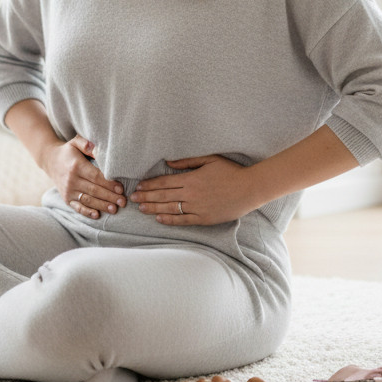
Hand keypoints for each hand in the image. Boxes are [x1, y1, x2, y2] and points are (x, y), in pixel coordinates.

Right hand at [40, 135, 125, 219]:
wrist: (50, 160)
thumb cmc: (68, 151)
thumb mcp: (76, 142)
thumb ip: (86, 144)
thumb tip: (97, 148)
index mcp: (76, 166)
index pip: (95, 176)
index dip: (109, 183)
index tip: (121, 188)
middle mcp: (71, 180)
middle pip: (94, 190)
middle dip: (110, 196)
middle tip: (123, 201)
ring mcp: (68, 190)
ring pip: (88, 200)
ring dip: (102, 205)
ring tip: (115, 209)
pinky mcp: (66, 198)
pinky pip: (77, 207)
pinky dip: (87, 212)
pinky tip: (97, 215)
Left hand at [131, 154, 261, 226]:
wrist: (250, 189)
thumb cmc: (231, 171)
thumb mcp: (209, 160)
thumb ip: (187, 161)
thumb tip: (168, 162)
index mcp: (191, 179)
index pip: (164, 182)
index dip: (150, 185)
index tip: (138, 186)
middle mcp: (191, 194)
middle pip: (163, 196)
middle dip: (146, 197)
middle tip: (132, 198)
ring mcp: (197, 208)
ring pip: (170, 209)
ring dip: (153, 209)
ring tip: (141, 209)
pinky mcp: (204, 218)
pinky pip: (183, 220)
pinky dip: (170, 220)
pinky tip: (159, 219)